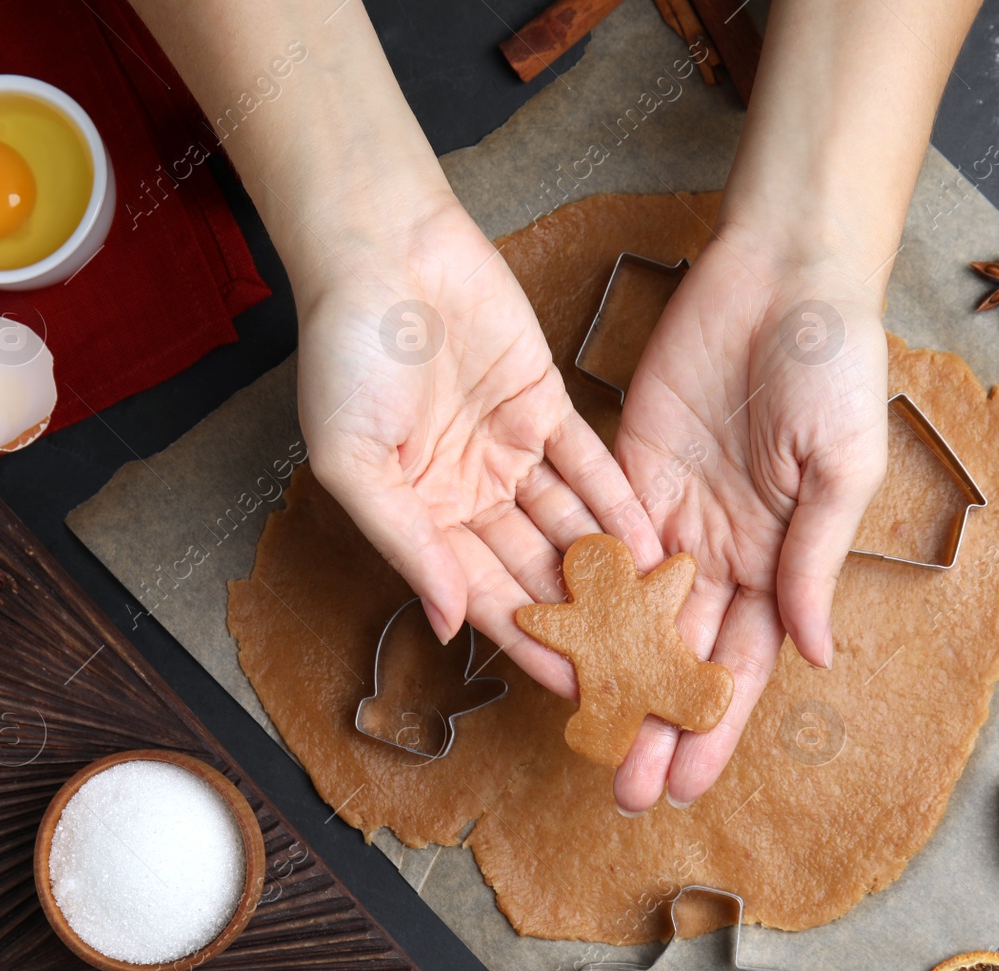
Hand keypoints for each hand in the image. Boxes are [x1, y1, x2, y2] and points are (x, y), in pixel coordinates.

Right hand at [295, 193, 663, 695]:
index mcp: (417, 514)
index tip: (573, 689)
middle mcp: (467, 492)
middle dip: (579, 619)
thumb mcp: (354, 464)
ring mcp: (509, 449)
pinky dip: (616, 501)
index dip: (528, 643)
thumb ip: (406, 543)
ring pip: (568, 524)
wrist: (381, 252)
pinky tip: (648, 542)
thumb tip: (443, 621)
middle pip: (533, 570)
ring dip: (607, 568)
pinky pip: (588, 464)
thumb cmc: (344, 355)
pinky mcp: (545, 404)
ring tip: (654, 611)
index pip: (482, 596)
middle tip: (632, 661)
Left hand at [612, 227, 889, 810]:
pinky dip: (581, 595)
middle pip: (680, 653)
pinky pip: (600, 543)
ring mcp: (672, 510)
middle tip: (624, 787)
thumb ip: (814, 561)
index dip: (714, 724)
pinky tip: (558, 645)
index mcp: (781, 556)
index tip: (689, 783)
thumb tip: (813, 658)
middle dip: (656, 721)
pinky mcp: (629, 467)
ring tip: (584, 738)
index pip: (742, 662)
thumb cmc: (837, 364)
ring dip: (611, 677)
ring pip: (633, 614)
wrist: (783, 273)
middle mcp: (722, 546)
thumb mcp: (843, 468)